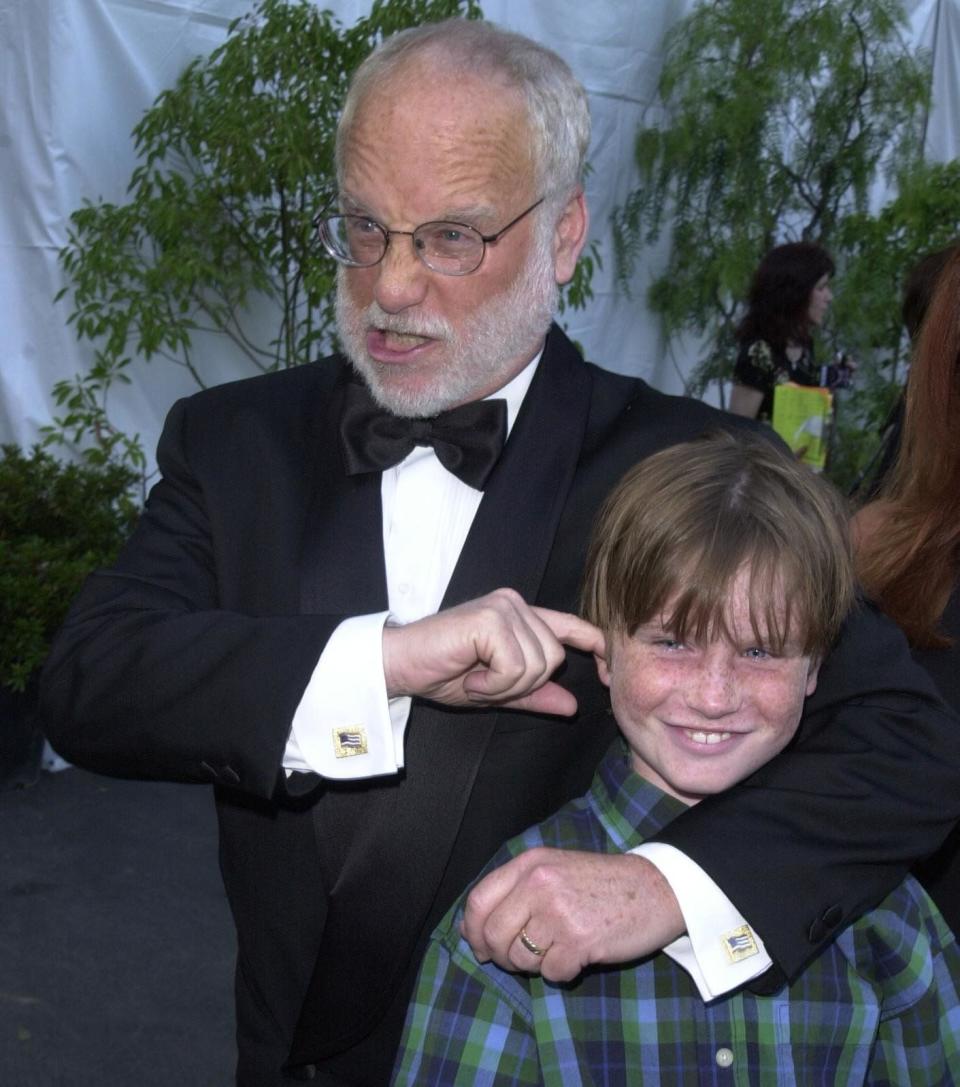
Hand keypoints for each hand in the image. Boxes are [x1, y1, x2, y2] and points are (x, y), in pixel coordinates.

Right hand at [382, 588, 603, 714]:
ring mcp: (503, 607)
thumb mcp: (496, 690)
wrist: (400, 666)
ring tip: (474, 679)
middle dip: (523, 684)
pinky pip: (516, 666)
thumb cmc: (442, 673)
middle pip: (555, 658)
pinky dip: (494, 684)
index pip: (572, 626)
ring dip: (505, 686)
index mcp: (521, 615)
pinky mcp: (490, 618)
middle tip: (485, 684)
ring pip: (539, 664)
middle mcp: (515, 603)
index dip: (595, 646)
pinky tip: (470, 677)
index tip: (607, 674)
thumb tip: (572, 706)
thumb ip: (534, 694)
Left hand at [461, 848, 683, 981]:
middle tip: (522, 958)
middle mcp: (539, 882)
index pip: (478, 899)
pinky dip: (563, 971)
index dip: (473, 930)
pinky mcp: (580, 939)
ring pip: (520, 958)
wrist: (656, 888)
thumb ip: (514, 892)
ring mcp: (559, 911)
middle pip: (493, 934)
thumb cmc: (601, 883)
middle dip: (501, 956)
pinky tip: (580, 954)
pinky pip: (551, 973)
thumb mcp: (554, 870)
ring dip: (536, 964)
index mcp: (530, 863)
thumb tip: (471, 931)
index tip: (480, 947)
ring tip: (559, 948)